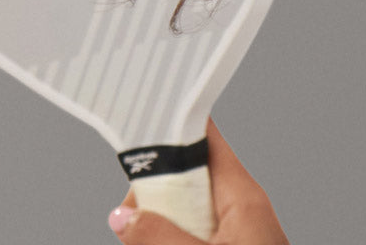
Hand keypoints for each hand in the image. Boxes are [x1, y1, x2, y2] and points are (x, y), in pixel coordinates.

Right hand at [108, 119, 288, 244]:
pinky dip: (175, 242)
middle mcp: (242, 209)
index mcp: (242, 196)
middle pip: (189, 180)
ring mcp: (239, 234)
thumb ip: (157, 238)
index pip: (206, 139)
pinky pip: (197, 237)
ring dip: (162, 229)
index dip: (173, 132)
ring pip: (188, 214)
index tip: (138, 133)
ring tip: (142, 240)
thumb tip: (123, 216)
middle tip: (132, 225)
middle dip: (156, 198)